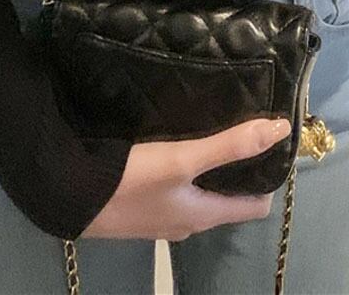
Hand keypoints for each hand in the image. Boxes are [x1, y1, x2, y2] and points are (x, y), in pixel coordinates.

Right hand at [79, 116, 292, 240]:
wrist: (68, 194)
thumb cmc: (131, 181)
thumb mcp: (183, 159)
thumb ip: (229, 146)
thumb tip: (280, 131)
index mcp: (204, 216)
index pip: (254, 206)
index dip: (267, 177)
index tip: (273, 144)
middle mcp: (186, 221)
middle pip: (225, 198)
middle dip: (238, 169)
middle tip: (244, 128)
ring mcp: (159, 215)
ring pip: (197, 192)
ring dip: (208, 169)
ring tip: (212, 129)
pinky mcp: (137, 203)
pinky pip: (172, 187)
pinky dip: (182, 169)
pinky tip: (173, 143)